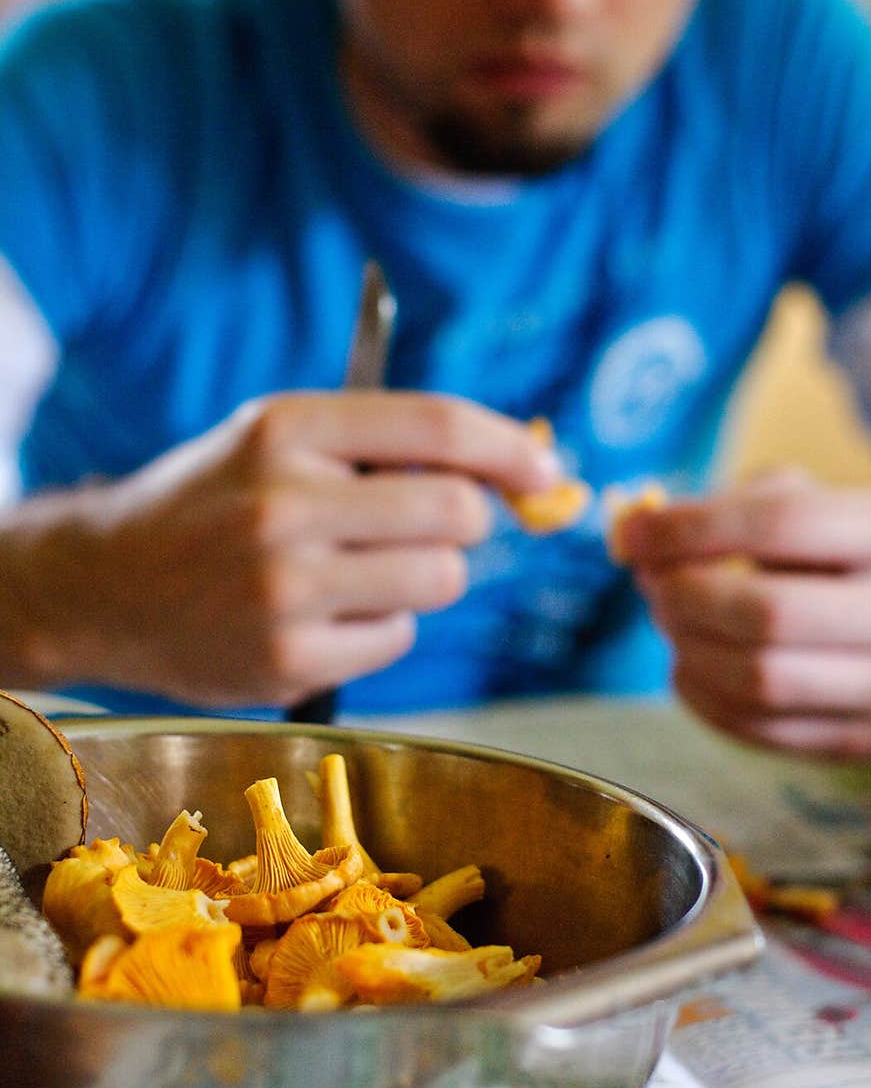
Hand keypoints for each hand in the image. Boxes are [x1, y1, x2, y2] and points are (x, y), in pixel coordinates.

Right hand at [0, 392, 561, 707]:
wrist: (107, 582)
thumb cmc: (214, 499)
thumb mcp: (276, 436)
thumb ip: (380, 441)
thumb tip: (512, 465)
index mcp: (287, 429)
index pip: (438, 427)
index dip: (512, 446)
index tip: (546, 468)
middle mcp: (284, 504)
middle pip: (458, 513)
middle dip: (467, 519)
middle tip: (436, 524)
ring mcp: (284, 590)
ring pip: (440, 580)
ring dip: (424, 575)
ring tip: (359, 568)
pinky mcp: (287, 660)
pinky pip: (398, 638)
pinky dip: (382, 626)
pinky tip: (325, 614)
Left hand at [617, 470, 870, 759]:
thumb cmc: (832, 549)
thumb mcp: (803, 500)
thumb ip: (726, 508)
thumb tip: (637, 536)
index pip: (784, 525)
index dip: (695, 529)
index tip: (637, 535)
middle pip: (769, 612)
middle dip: (685, 597)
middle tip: (654, 584)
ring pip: (760, 681)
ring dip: (688, 648)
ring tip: (670, 621)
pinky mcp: (859, 738)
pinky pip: (761, 729)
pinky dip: (701, 696)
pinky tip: (688, 664)